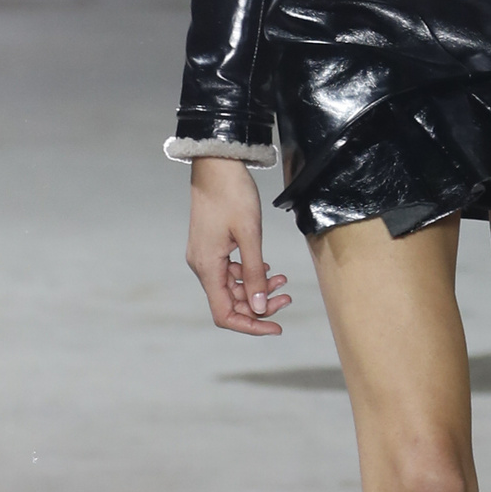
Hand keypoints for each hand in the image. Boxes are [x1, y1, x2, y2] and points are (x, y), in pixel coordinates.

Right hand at [185, 157, 290, 336]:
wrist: (217, 164)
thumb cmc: (233, 194)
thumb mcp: (250, 236)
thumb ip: (254, 274)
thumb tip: (259, 307)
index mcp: (207, 267)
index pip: (224, 314)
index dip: (250, 326)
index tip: (276, 327)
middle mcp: (202, 266)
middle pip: (230, 302)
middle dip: (259, 304)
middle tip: (288, 296)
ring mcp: (205, 256)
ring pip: (232, 287)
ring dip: (257, 288)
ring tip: (283, 280)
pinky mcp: (211, 247)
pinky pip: (230, 271)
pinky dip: (250, 274)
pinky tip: (268, 268)